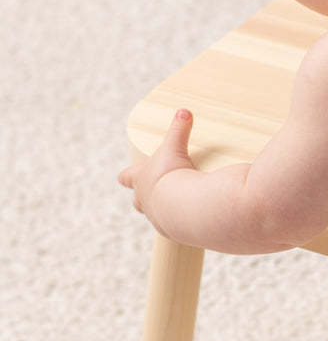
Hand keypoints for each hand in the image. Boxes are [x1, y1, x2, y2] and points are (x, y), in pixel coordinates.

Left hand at [118, 109, 196, 227]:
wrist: (183, 205)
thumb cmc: (173, 174)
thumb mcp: (175, 147)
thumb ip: (179, 128)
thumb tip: (183, 110)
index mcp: (141, 179)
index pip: (126, 177)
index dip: (127, 175)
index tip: (125, 176)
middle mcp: (145, 200)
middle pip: (137, 201)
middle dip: (143, 196)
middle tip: (152, 193)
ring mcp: (157, 217)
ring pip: (154, 215)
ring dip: (161, 210)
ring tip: (173, 208)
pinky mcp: (172, 230)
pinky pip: (173, 227)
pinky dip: (178, 222)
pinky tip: (188, 219)